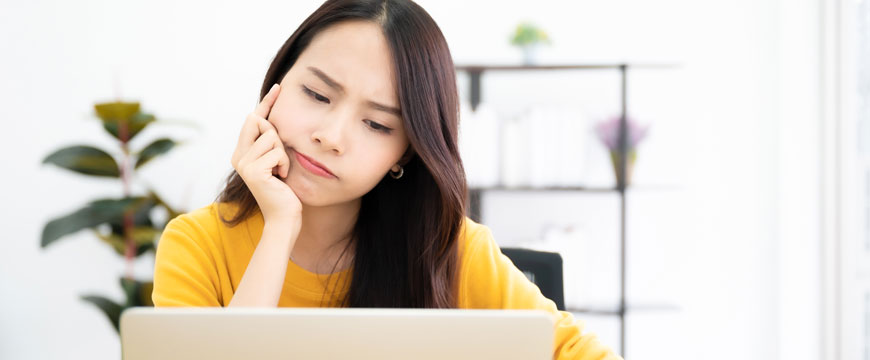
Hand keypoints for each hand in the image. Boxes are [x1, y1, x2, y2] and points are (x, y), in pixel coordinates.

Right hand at [231, 84, 302, 229]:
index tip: (280, 87)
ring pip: (272, 136)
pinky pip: (277, 152)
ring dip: (283, 154)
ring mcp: (243, 163)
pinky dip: (284, 163)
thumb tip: (271, 119)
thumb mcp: (276, 161)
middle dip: (277, 136)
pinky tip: (281, 178)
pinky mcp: (253, 170)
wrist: (283, 217)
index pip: (253, 119)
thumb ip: (271, 143)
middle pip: (259, 121)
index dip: (267, 103)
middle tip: (280, 160)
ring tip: (280, 172)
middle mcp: (238, 156)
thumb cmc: (284, 190)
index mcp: (242, 152)